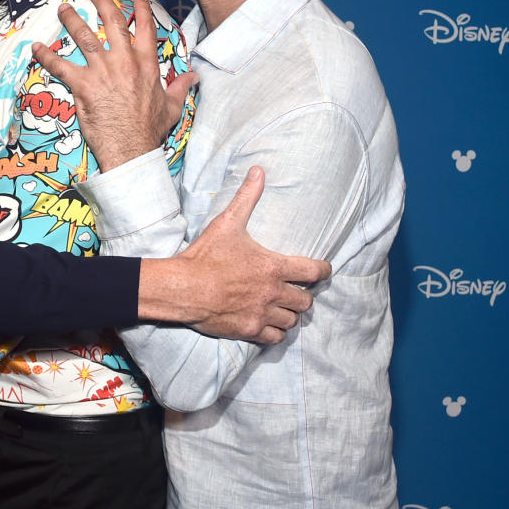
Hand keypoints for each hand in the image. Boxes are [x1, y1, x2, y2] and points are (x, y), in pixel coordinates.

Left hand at [32, 0, 195, 171]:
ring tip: (63, 8)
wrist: (131, 147)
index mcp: (146, 64)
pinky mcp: (83, 85)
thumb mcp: (172, 106)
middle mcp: (124, 61)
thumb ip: (180, 87)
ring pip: (84, 37)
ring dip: (72, 19)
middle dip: (102, 1)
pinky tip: (35, 47)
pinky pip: (60, 66)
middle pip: (113, 22)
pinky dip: (46, 56)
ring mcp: (102, 70)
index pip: (145, 28)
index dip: (141, 9)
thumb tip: (194, 77)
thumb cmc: (150, 129)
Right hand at [140, 168, 330, 342]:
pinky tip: (269, 323)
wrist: (183, 287)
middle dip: (304, 295)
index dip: (324, 271)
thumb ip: (247, 197)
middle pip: (306, 301)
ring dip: (290, 314)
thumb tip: (259, 171)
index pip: (314, 272)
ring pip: (293, 320)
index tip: (324, 270)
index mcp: (273, 266)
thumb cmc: (206, 255)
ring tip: (282, 307)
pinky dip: (276, 332)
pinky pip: (276, 337)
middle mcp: (273, 292)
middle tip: (296, 290)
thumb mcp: (227, 222)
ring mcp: (262, 313)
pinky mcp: (250, 330)